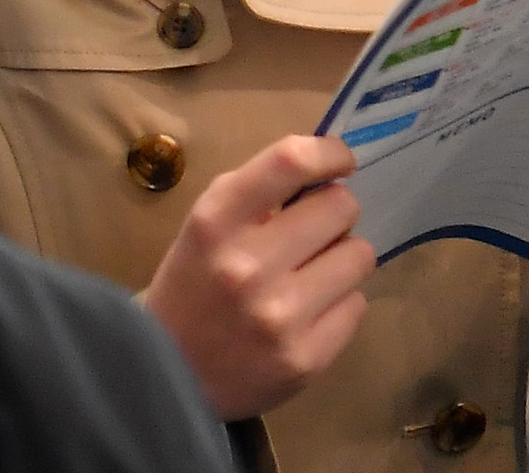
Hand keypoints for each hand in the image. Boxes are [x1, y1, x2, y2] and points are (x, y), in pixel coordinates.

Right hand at [137, 131, 377, 419]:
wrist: (169, 375)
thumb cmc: (192, 286)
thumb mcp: (205, 227)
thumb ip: (257, 198)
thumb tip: (326, 176)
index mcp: (216, 221)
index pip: (290, 162)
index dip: (328, 153)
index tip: (341, 160)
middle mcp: (248, 265)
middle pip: (340, 207)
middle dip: (334, 213)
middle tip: (316, 231)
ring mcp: (280, 315)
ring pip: (359, 255)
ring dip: (341, 259)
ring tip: (313, 275)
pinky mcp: (305, 358)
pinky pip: (357, 305)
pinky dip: (339, 304)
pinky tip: (310, 314)